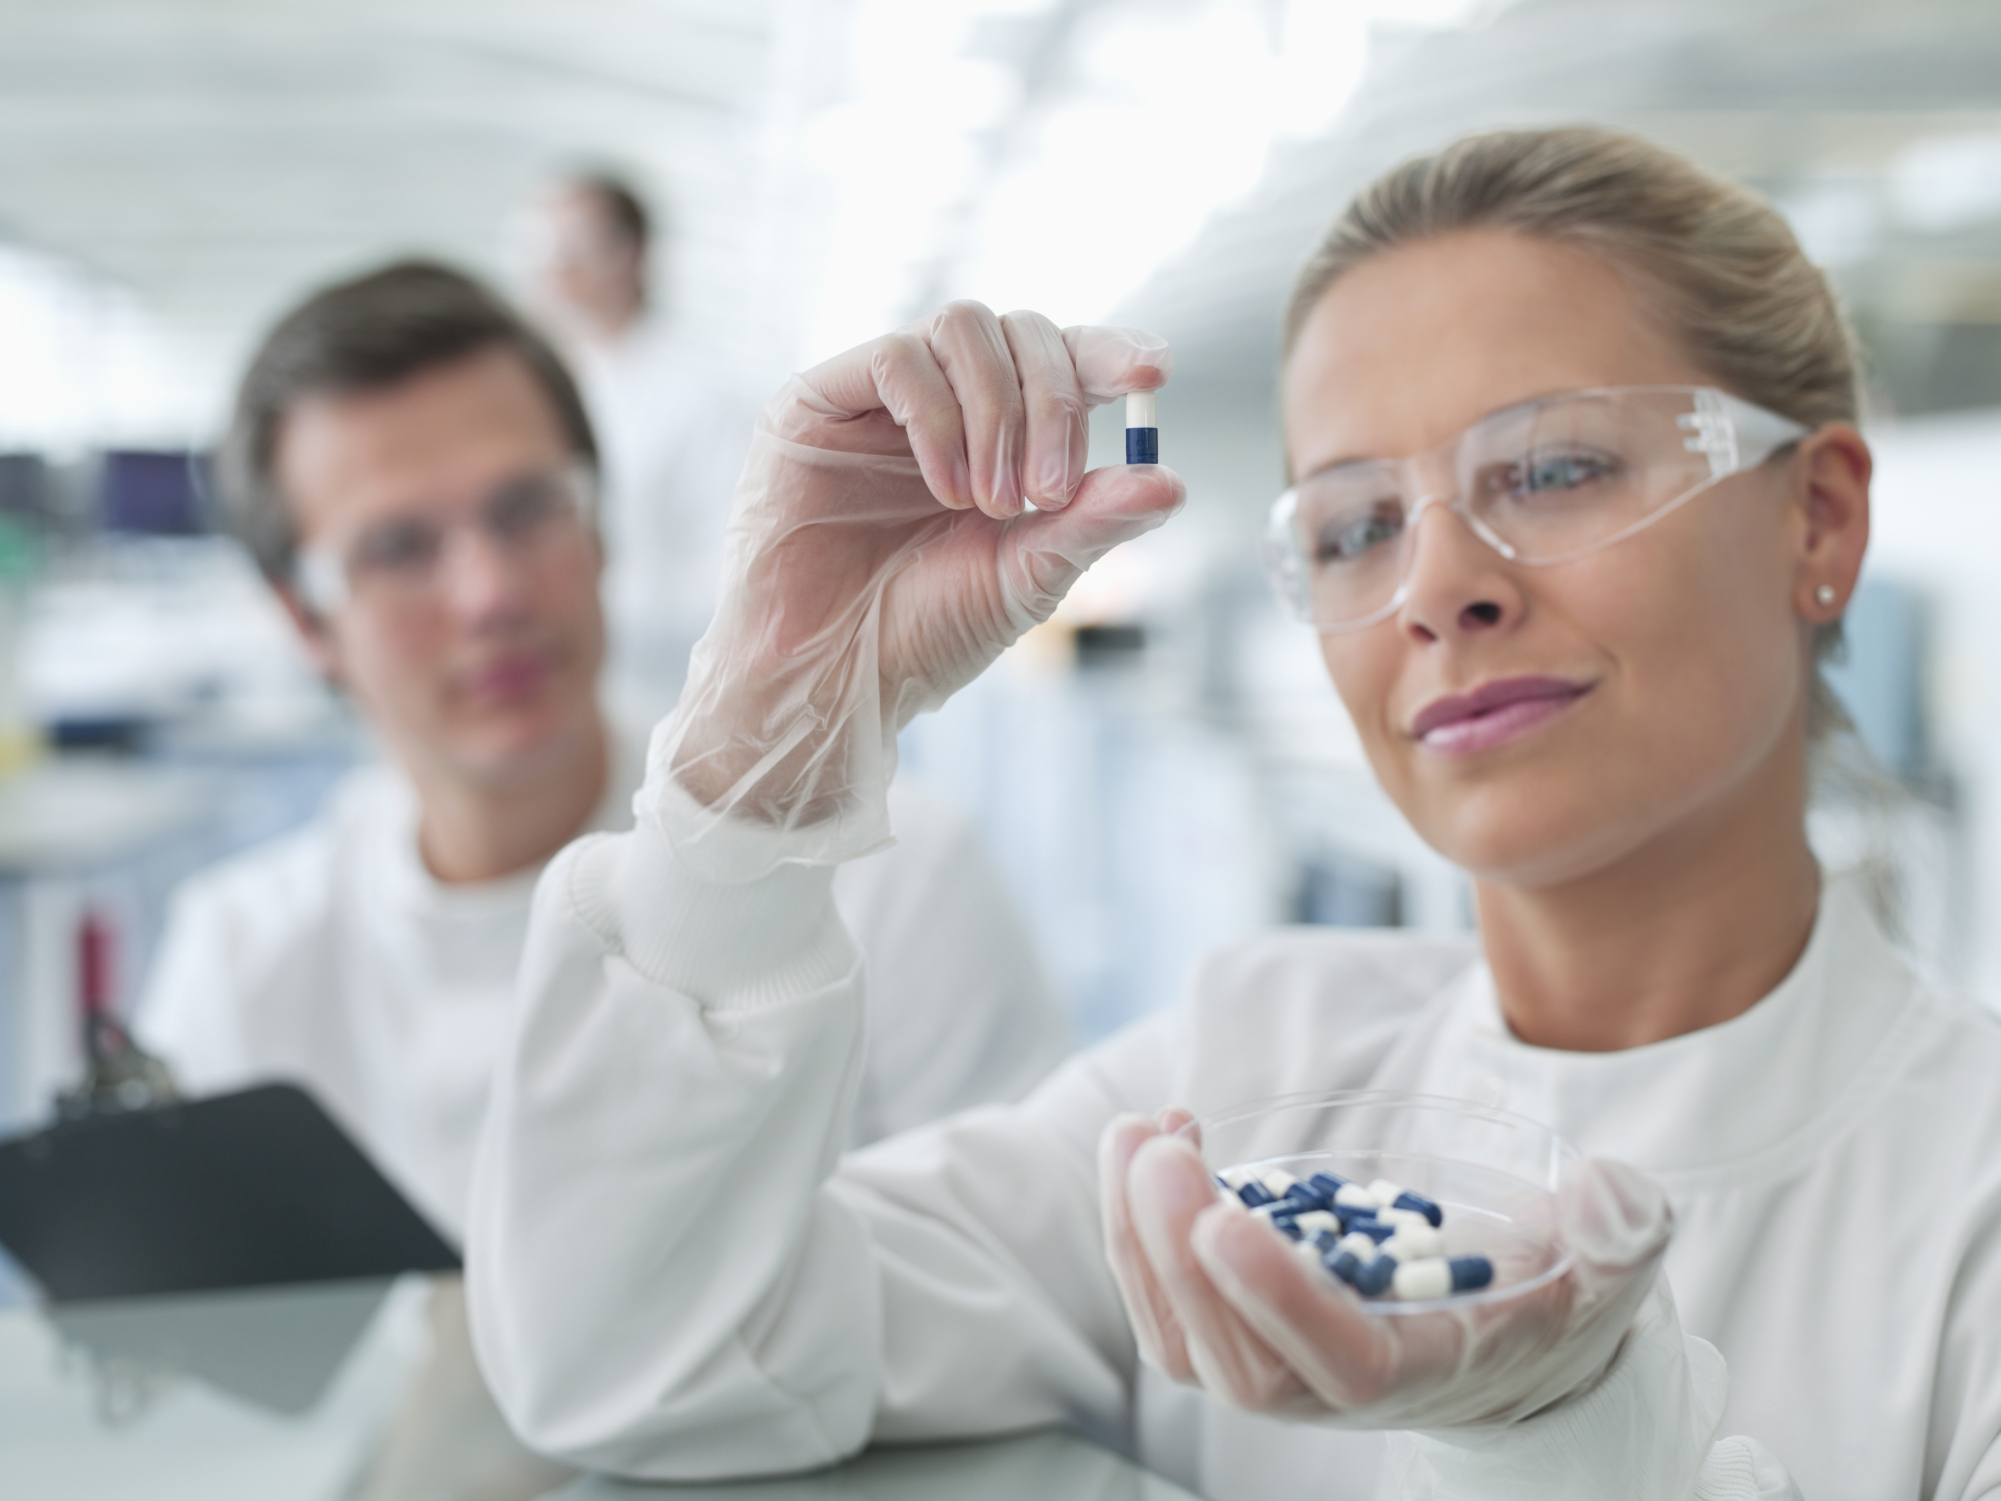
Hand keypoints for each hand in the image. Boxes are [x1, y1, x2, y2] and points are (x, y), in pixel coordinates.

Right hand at [650, 302, 1181, 878]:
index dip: (1110, 352)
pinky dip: (938, 416)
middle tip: (1048, 491)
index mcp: (1001, 435)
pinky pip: (896, 357)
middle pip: (1021, 330)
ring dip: (995, 411)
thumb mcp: (1028, 576)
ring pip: (962, 326)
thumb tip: (1171, 481)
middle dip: (1052, 402)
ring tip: (989, 504)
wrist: (830, 678)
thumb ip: (1093, 522)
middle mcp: (944, 403)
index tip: (1151, 375)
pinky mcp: (817, 402)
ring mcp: (879, 398)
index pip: (1064, 359)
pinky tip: (945, 489)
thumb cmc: (924, 633)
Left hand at [1097, 1112, 1669, 1427]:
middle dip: (1180, 1253)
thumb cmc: (1559, 1289)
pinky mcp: (1237, 1325)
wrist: (1509, 1324)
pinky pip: (1168, 1297)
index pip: (1340, 1363)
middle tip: (1160, 1149)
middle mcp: (1336, 1389)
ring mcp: (1278, 1366)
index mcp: (1426, 1372)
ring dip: (1140, 1234)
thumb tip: (1607, 1194)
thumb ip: (1620, 1230)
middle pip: (1235, 1359)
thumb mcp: (1612, 1260)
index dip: (1277, 1300)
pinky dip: (1139, 1223)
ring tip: (1136, 1131)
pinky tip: (1152, 1133)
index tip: (1226, 1217)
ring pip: (1182, 1336)